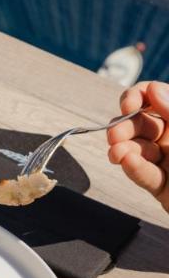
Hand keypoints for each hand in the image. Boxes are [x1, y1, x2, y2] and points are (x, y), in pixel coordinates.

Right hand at [107, 80, 168, 212]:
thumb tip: (154, 89)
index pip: (156, 98)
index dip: (138, 97)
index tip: (128, 105)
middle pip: (141, 124)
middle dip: (125, 128)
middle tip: (115, 136)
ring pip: (139, 151)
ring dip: (124, 150)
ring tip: (118, 154)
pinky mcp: (163, 188)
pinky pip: (146, 176)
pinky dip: (135, 169)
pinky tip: (127, 163)